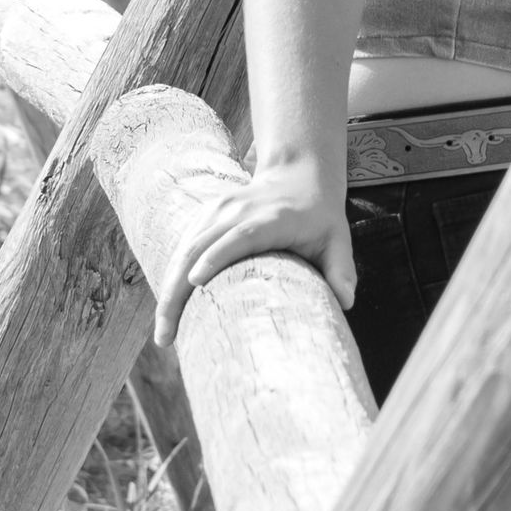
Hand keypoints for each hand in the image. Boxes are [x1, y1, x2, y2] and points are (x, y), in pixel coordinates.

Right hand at [152, 162, 355, 345]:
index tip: (196, 281)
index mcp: (271, 218)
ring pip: (183, 249)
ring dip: (168, 291)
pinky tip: (167, 312)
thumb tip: (346, 302)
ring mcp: (218, 210)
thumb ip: (341, 270)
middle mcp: (238, 211)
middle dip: (178, 290)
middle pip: (200, 246)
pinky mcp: (206, 214)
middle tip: (167, 335)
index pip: (240, 236)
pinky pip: (182, 247)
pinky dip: (170, 278)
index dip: (217, 256)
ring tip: (163, 335)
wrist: (298, 175)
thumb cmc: (320, 217)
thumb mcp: (338, 240)